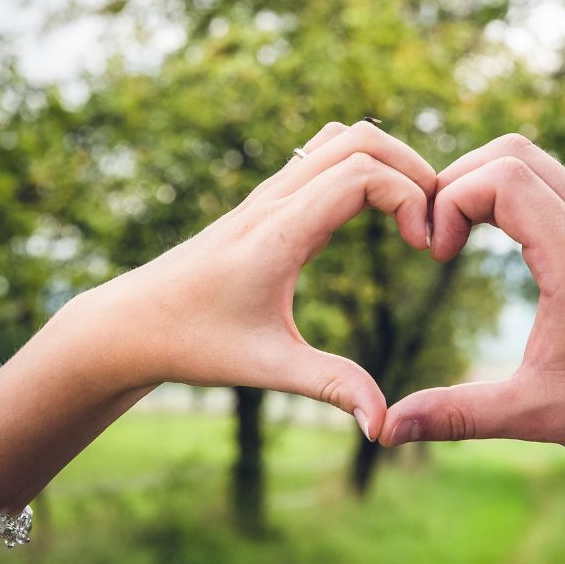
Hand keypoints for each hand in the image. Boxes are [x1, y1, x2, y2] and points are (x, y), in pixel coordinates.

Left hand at [79, 119, 435, 438]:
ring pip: (340, 137)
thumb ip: (333, 388)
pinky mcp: (266, 201)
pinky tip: (375, 215)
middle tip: (433, 222)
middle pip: (359, 137)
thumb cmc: (194, 343)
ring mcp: (268, 193)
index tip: (424, 247)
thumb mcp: (268, 366)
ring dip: (387, 160)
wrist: (131, 323)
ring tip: (412, 212)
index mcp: (279, 231)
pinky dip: (362, 165)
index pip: (360, 173)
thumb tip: (383, 426)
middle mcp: (274, 199)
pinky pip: (322, 155)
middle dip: (411, 168)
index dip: (409, 198)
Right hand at [379, 135, 564, 476]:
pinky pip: (556, 184)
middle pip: (513, 151)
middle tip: (437, 236)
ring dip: (487, 183)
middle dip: (459, 181)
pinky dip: (515, 195)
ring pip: (536, 160)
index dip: (450, 202)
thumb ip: (457, 414)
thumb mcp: (534, 414)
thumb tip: (387, 429)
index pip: (499, 177)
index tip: (437, 256)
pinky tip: (497, 241)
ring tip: (459, 236)